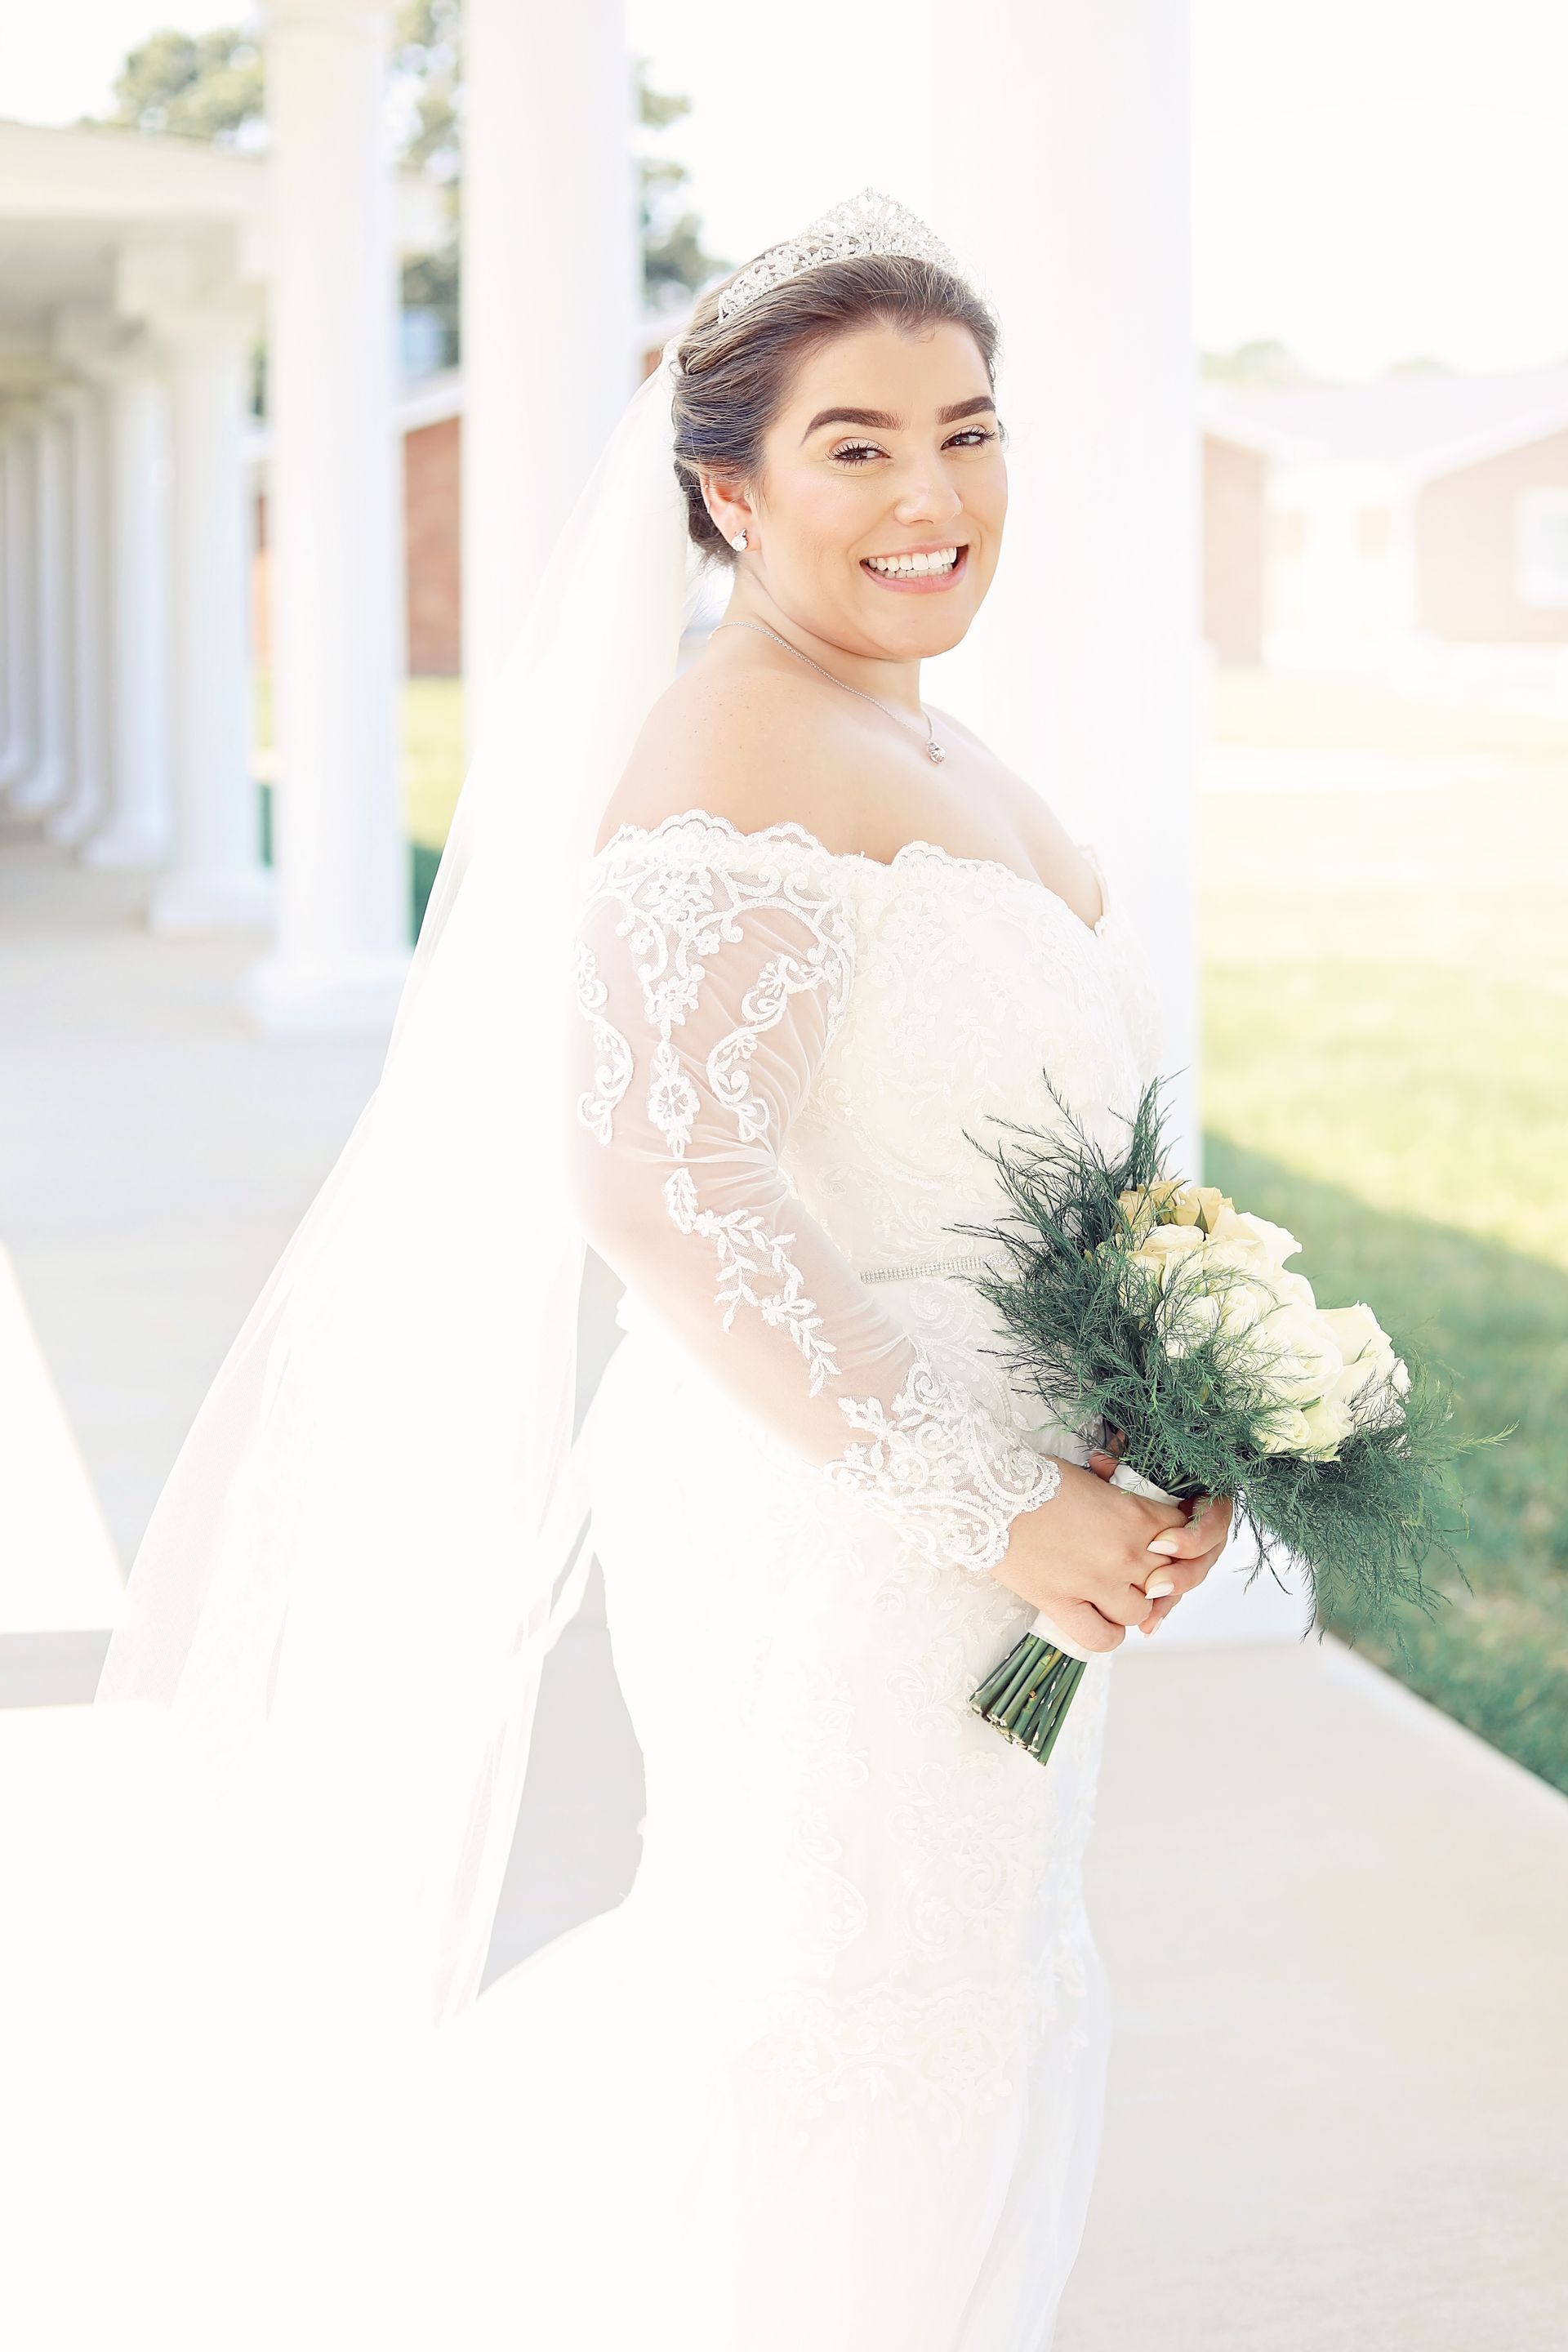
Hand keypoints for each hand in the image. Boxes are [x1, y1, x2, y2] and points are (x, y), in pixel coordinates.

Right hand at [990, 1459, 1191, 1652]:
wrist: (988, 1494)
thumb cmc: (1034, 1478)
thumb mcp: (1090, 1480)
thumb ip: (1121, 1502)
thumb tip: (1134, 1515)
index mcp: (1134, 1515)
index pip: (1182, 1535)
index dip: (1176, 1539)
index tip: (1161, 1540)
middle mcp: (1124, 1553)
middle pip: (1168, 1578)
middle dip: (1156, 1573)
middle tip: (1134, 1567)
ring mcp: (1096, 1582)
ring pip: (1140, 1611)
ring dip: (1131, 1603)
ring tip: (1112, 1591)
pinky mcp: (1063, 1604)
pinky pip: (1103, 1637)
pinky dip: (1107, 1633)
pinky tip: (1098, 1618)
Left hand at [1085, 1446, 1232, 1635]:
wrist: (1146, 1478)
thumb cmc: (1147, 1466)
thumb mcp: (1137, 1459)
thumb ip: (1124, 1461)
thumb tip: (1101, 1461)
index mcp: (1207, 1496)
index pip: (1213, 1519)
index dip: (1191, 1536)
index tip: (1158, 1544)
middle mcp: (1206, 1527)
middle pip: (1204, 1559)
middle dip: (1181, 1576)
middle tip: (1153, 1585)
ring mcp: (1195, 1551)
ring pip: (1190, 1581)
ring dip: (1171, 1600)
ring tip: (1148, 1618)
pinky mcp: (1179, 1569)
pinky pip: (1176, 1591)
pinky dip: (1163, 1609)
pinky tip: (1148, 1627)